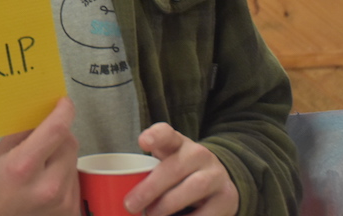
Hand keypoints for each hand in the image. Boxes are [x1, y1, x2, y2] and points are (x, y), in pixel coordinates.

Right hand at [0, 97, 79, 215]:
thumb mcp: (1, 151)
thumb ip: (25, 130)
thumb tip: (45, 109)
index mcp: (23, 166)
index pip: (55, 131)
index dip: (64, 112)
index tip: (64, 102)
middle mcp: (46, 186)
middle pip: (69, 143)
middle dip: (60, 134)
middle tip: (45, 138)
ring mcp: (61, 201)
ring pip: (74, 160)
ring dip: (63, 154)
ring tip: (44, 163)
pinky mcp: (70, 209)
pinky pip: (76, 178)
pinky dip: (66, 172)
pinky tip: (49, 178)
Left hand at [124, 123, 238, 215]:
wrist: (219, 179)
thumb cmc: (179, 172)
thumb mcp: (164, 162)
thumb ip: (145, 170)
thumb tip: (115, 190)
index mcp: (178, 144)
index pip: (167, 133)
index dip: (155, 136)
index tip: (142, 142)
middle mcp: (199, 155)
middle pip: (175, 167)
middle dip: (151, 188)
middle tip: (130, 205)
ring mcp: (216, 175)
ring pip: (194, 188)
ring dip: (168, 205)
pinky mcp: (227, 198)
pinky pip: (207, 212)